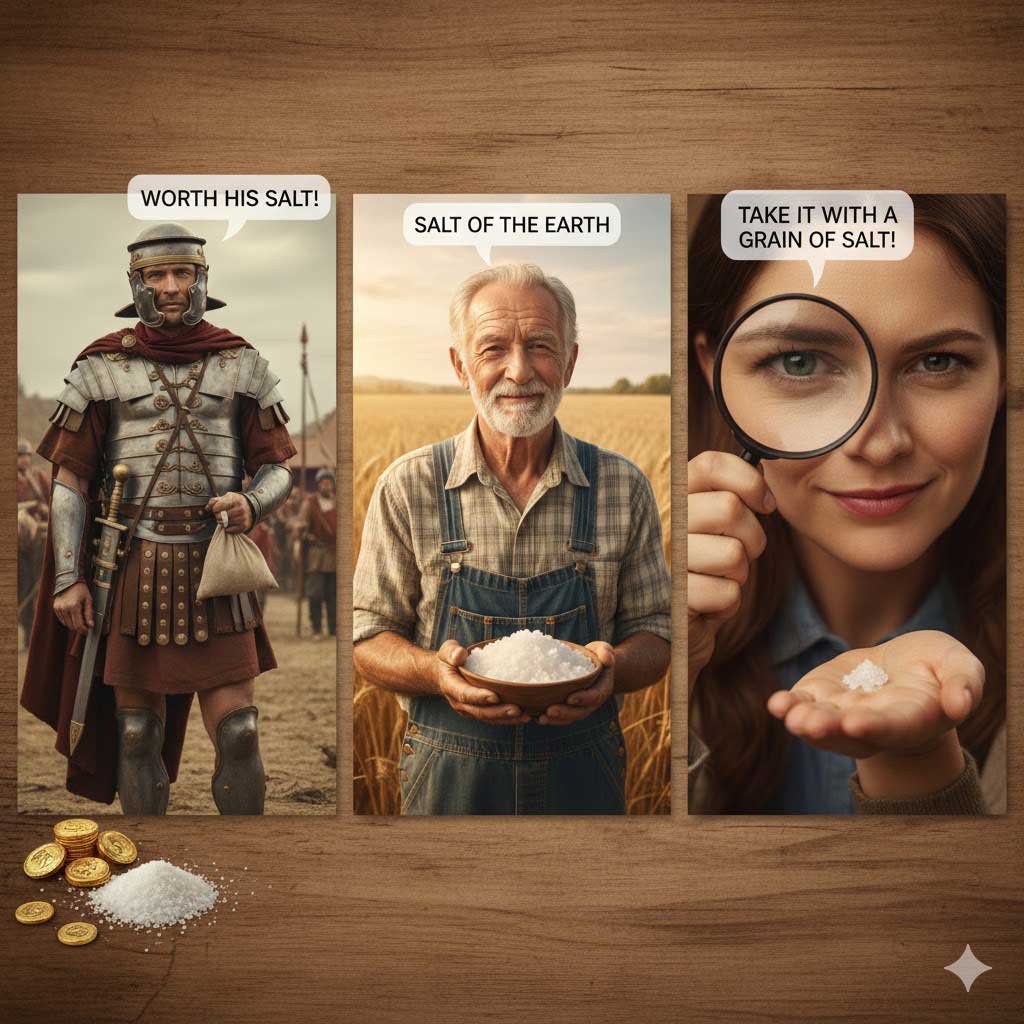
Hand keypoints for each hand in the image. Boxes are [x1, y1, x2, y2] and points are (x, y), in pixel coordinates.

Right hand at [54, 581, 93, 634]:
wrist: (69, 581)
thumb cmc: (81, 590)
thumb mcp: (88, 600)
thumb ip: (89, 613)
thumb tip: (91, 625)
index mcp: (74, 606)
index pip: (78, 624)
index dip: (83, 630)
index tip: (88, 631)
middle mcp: (64, 608)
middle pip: (72, 626)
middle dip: (79, 628)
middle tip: (85, 627)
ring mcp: (58, 608)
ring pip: (66, 624)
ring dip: (73, 624)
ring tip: (80, 619)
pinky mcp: (55, 608)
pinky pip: (62, 619)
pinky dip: (68, 620)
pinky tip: (73, 616)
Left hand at [207, 492, 252, 533]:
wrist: (251, 507)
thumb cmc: (236, 501)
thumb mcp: (227, 497)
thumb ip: (216, 500)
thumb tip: (207, 507)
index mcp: (236, 500)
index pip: (217, 507)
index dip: (215, 508)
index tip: (217, 508)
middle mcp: (240, 509)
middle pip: (219, 516)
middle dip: (217, 515)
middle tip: (220, 514)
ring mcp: (242, 518)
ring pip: (224, 524)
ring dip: (221, 522)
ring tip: (225, 518)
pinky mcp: (244, 526)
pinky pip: (229, 530)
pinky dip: (227, 528)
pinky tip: (229, 523)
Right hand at [435, 640, 529, 724]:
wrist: (442, 675)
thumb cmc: (448, 660)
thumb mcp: (446, 652)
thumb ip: (451, 652)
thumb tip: (460, 654)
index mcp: (452, 687)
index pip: (465, 694)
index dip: (480, 696)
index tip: (495, 696)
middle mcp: (460, 703)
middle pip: (480, 711)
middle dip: (499, 711)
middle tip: (517, 709)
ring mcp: (469, 710)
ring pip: (488, 718)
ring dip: (507, 718)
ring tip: (525, 716)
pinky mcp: (478, 711)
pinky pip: (493, 718)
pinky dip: (508, 719)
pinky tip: (524, 716)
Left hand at [539, 641, 614, 725]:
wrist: (592, 665)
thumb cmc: (596, 656)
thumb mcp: (603, 650)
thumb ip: (605, 652)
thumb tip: (607, 659)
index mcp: (602, 689)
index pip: (594, 696)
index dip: (583, 699)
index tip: (570, 698)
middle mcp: (592, 702)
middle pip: (580, 712)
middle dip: (565, 713)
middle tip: (549, 711)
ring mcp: (580, 707)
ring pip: (569, 718)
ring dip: (555, 720)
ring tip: (541, 719)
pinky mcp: (569, 708)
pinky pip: (561, 717)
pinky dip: (550, 719)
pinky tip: (536, 718)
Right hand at [688, 450, 774, 688]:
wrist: (677, 623)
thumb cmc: (705, 566)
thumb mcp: (714, 523)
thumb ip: (731, 491)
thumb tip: (764, 461)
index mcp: (675, 497)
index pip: (710, 465)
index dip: (748, 481)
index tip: (764, 503)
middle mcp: (664, 523)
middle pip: (728, 508)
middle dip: (753, 536)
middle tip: (744, 550)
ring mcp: (666, 559)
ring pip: (733, 554)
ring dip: (740, 573)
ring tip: (721, 577)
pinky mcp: (674, 597)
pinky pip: (727, 593)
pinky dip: (728, 602)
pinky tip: (710, 602)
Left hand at [767, 630, 983, 758]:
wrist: (903, 667)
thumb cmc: (936, 668)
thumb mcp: (960, 667)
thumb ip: (964, 684)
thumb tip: (959, 704)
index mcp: (911, 719)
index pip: (893, 726)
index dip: (875, 725)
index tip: (855, 722)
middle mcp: (872, 724)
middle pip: (849, 732)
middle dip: (829, 728)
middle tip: (810, 724)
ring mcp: (842, 712)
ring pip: (821, 724)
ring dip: (804, 721)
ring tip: (790, 715)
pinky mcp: (820, 695)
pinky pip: (801, 705)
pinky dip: (788, 705)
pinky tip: (776, 703)